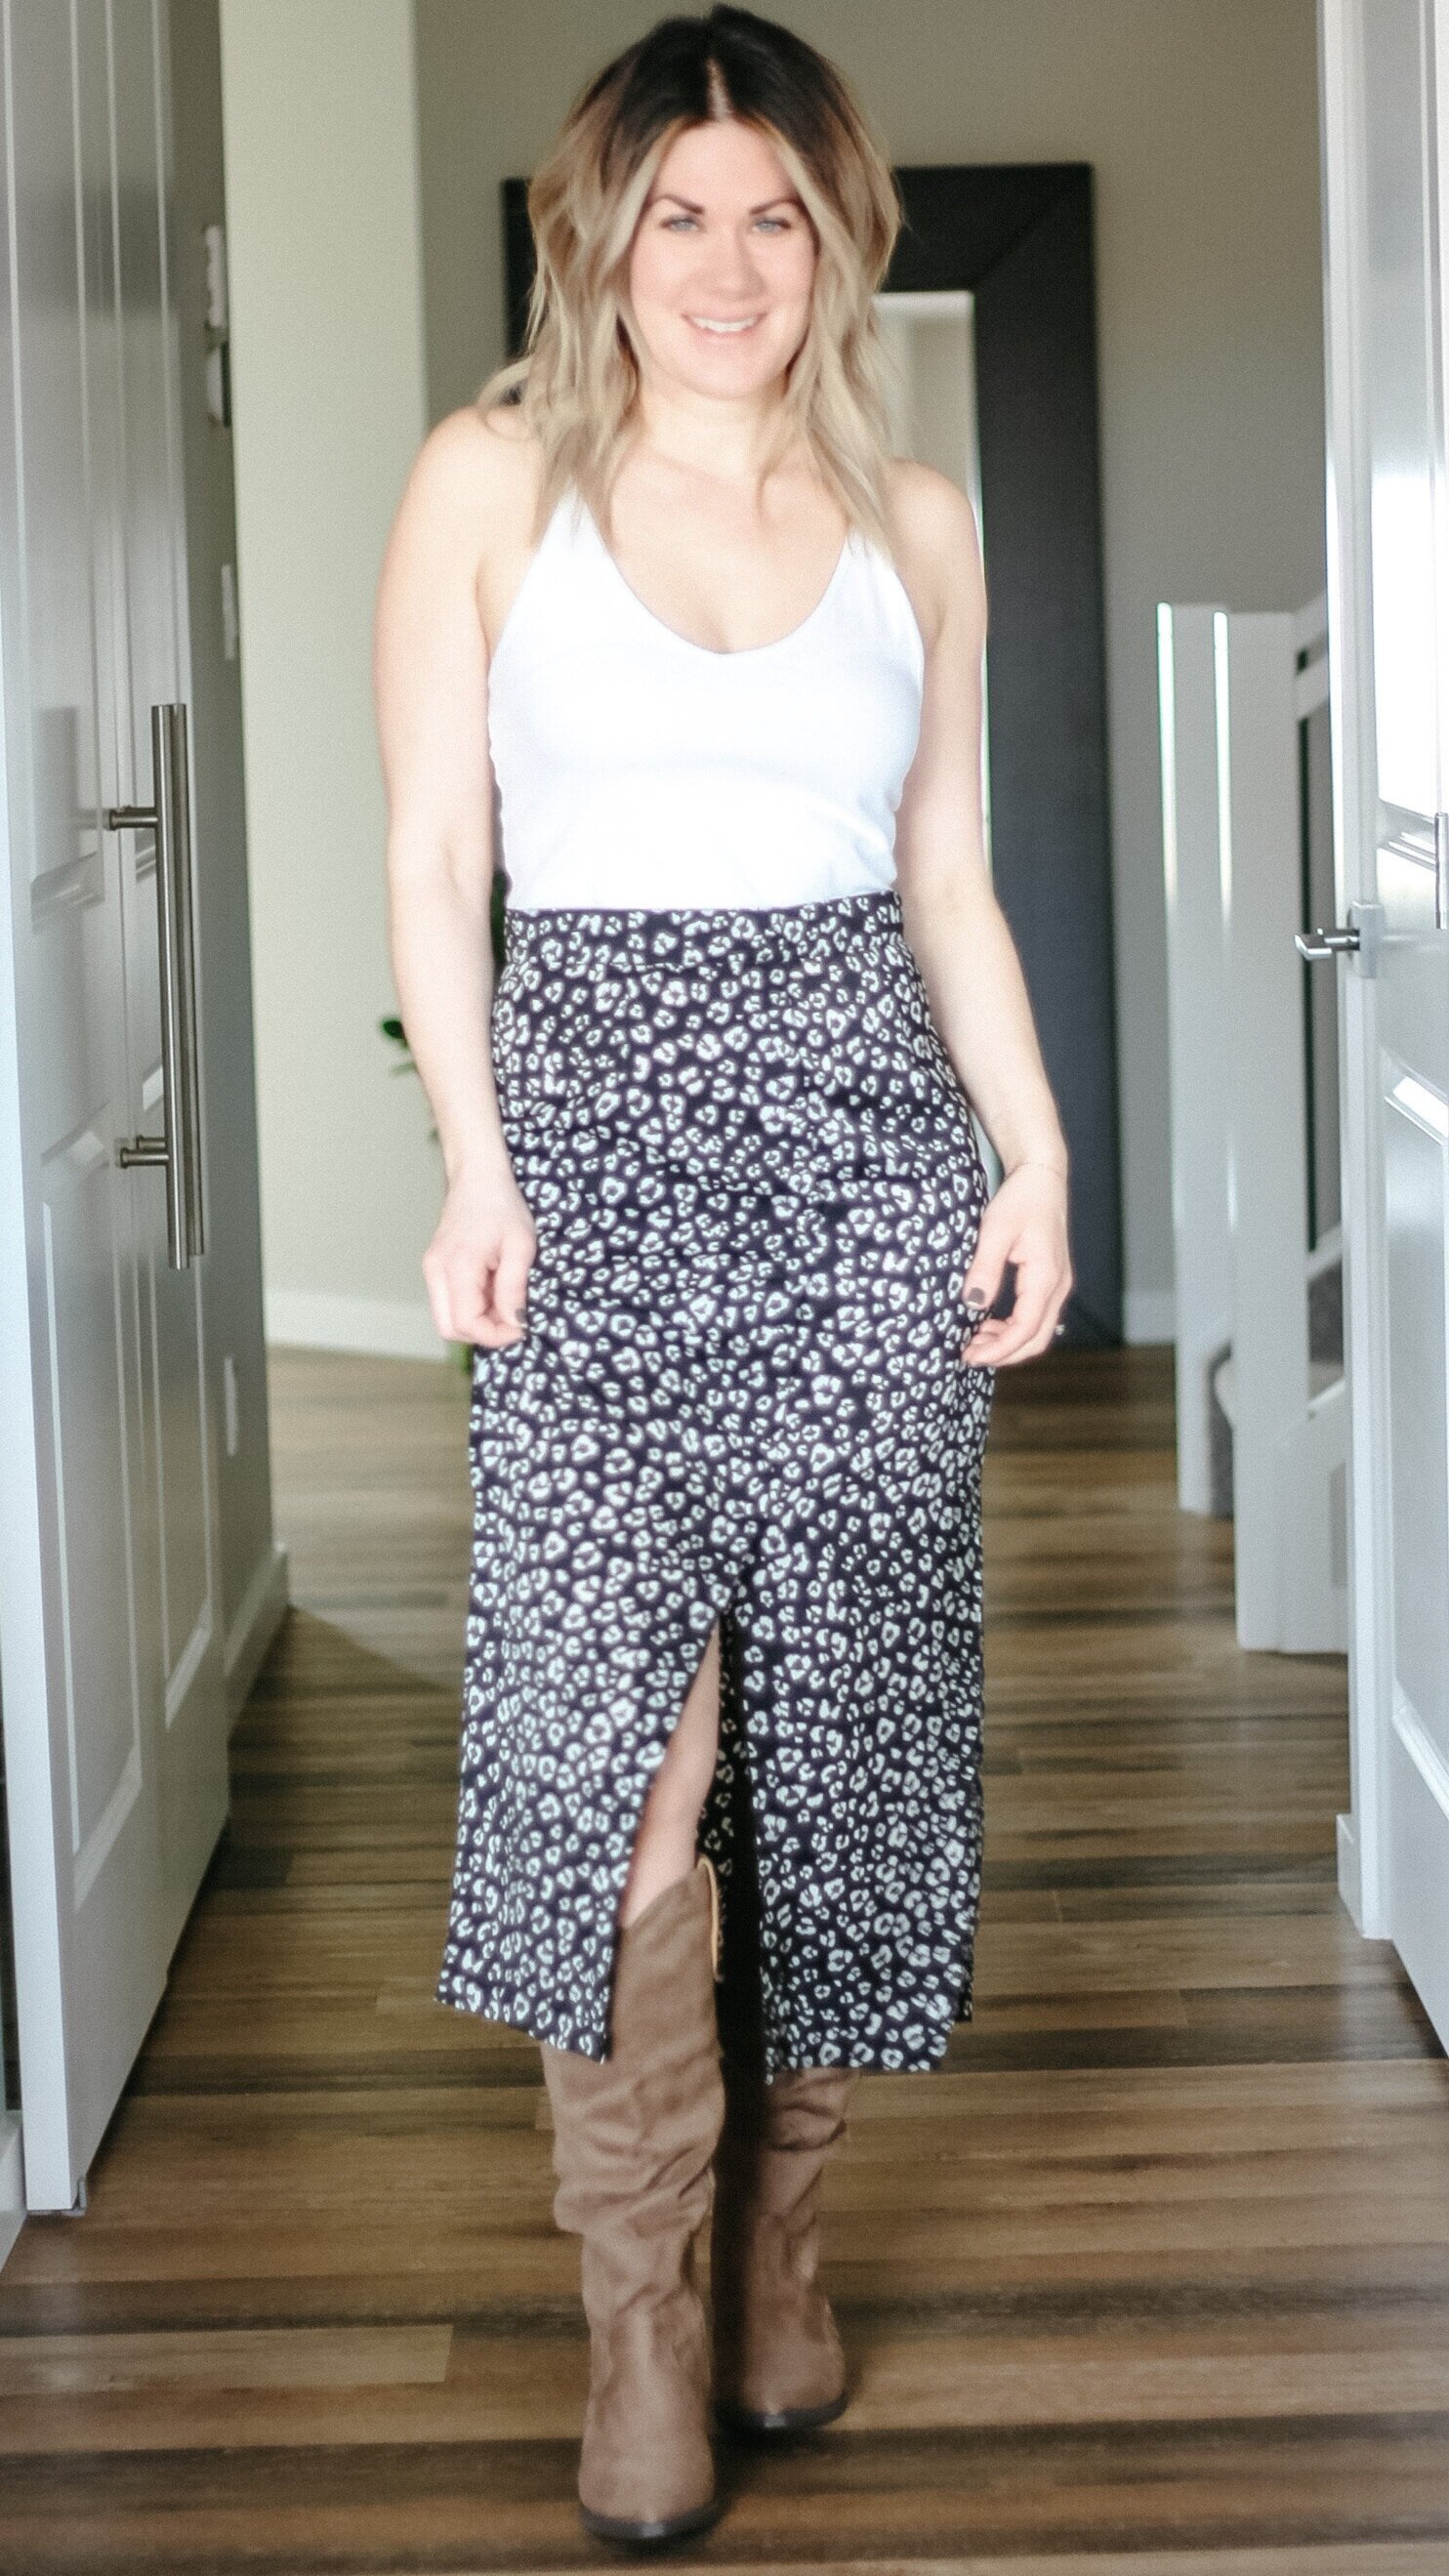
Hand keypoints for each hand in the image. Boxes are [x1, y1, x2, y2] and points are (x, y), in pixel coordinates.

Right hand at [422, 1155, 536, 1348]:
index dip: (496, 1335)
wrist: (478, 1176)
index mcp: (456, 1266)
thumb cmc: (502, 1205)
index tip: (522, 1327)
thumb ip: (514, 1289)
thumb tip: (515, 1324)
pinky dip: (472, 1307)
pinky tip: (493, 1289)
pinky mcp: (435, 1267)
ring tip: (505, 1299)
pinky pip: (449, 1302)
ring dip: (478, 1321)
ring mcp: (432, 1270)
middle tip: (512, 1319)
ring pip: (448, 1318)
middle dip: (484, 1333)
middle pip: (450, 1329)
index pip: (467, 1324)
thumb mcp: (520, 1247)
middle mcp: (436, 1272)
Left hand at [959, 1162, 1071, 1365]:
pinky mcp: (1050, 1280)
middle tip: (970, 1355)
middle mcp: (1057, 1286)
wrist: (1042, 1176)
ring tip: (975, 1341)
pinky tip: (988, 1323)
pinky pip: (1036, 1316)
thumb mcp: (995, 1231)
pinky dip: (1013, 1328)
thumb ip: (984, 1269)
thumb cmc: (1021, 1199)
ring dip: (1008, 1342)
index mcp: (1045, 1277)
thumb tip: (972, 1305)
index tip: (970, 1356)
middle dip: (1004, 1353)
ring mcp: (1057, 1284)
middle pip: (1036, 1339)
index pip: (1024, 1329)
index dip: (998, 1349)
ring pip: (1038, 1331)